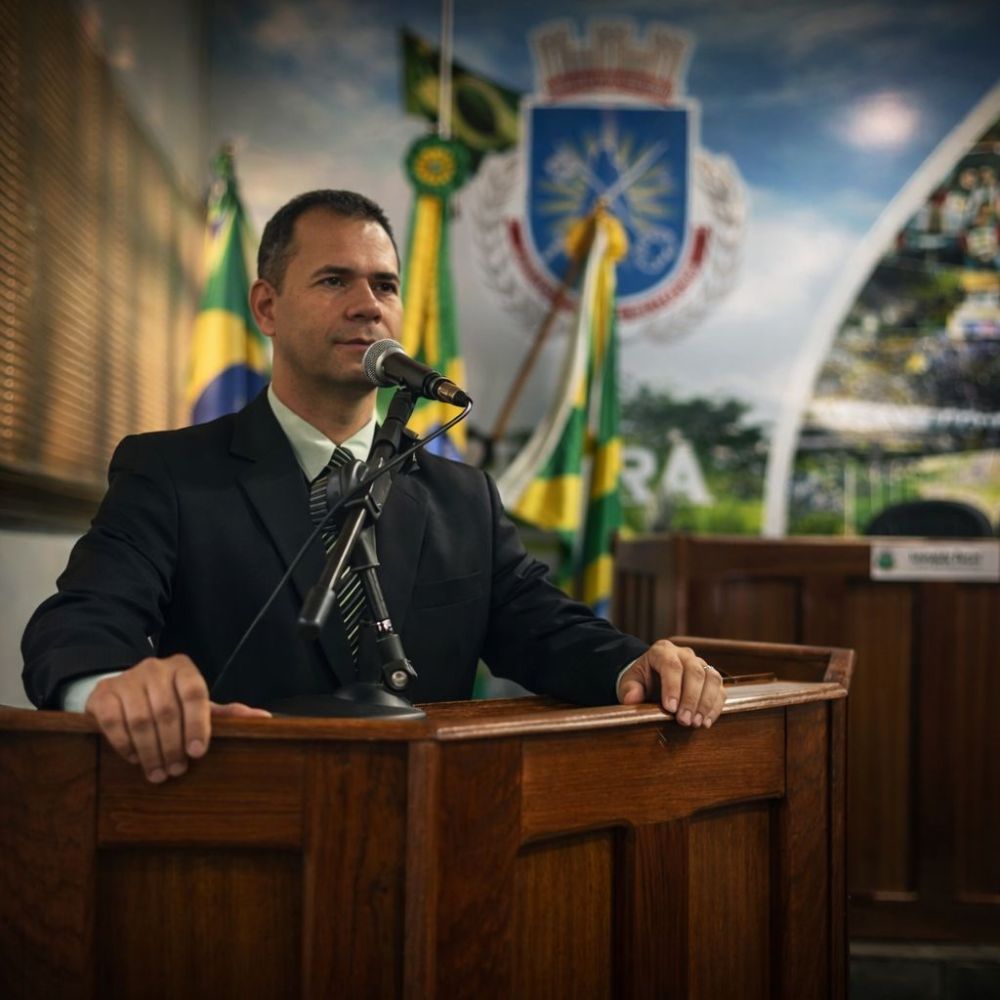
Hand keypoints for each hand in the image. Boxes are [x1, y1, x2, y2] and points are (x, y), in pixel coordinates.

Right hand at [84, 654, 270, 782]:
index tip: (198, 753)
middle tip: (177, 771)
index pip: (194, 693)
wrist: (121, 691)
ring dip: (151, 751)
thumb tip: (266, 720)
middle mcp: (155, 668)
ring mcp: (126, 679)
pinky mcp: (102, 695)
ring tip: (159, 774)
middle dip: (173, 746)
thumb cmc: (169, 701)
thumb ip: (227, 714)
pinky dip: (125, 744)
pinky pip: (113, 722)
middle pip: (167, 710)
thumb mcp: (197, 705)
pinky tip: (134, 759)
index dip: (197, 724)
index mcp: (183, 668)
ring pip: (140, 719)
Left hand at [617, 640, 725, 727]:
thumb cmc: (641, 680)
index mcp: (662, 651)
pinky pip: (720, 690)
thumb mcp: (629, 682)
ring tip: (696, 723)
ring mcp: (700, 664)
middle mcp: (684, 654)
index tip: (670, 708)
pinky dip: (715, 707)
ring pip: (711, 678)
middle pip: (694, 672)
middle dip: (691, 699)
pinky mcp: (711, 677)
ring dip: (706, 703)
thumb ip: (629, 689)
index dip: (673, 687)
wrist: (652, 679)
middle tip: (684, 721)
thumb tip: (632, 699)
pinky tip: (706, 722)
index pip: (671, 665)